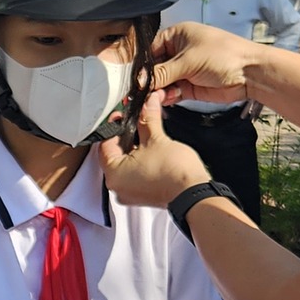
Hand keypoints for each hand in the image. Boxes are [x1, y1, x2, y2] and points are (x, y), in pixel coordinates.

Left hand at [100, 94, 214, 208]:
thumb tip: (147, 104)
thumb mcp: (156, 138)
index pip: (105, 143)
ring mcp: (130, 193)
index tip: (123, 116)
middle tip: (136, 122)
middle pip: (115, 154)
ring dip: (135, 148)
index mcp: (113, 174)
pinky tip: (152, 151)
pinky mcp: (143, 195)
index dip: (115, 125)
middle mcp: (117, 187)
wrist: (194, 193)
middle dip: (126, 136)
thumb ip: (148, 119)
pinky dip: (141, 162)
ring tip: (146, 134)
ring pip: (126, 164)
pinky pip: (135, 175)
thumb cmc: (174, 173)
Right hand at [147, 22, 271, 105]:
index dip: (142, 64)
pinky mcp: (190, 87)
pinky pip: (172, 92)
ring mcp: (184, 70)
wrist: (250, 73)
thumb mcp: (188, 61)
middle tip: (140, 93)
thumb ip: (162, 73)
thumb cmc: (222, 56)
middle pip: (154, 68)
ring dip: (158, 91)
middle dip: (149, 81)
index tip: (134, 78)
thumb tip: (139, 82)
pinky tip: (166, 100)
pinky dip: (168, 97)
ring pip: (162, 82)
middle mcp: (178, 52)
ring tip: (156, 97)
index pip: (150, 49)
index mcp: (177, 35)